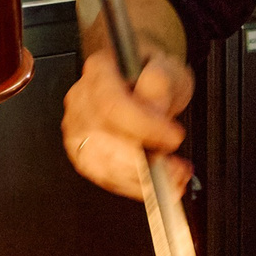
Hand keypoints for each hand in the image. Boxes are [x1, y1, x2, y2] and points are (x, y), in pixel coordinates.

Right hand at [61, 48, 194, 199]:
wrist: (142, 82)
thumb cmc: (151, 73)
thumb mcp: (168, 69)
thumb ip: (161, 84)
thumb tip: (154, 109)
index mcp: (99, 70)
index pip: (112, 104)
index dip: (144, 127)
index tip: (173, 137)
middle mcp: (81, 99)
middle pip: (102, 139)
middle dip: (144, 162)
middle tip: (177, 169)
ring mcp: (77, 127)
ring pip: (101, 164)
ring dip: (140, 180)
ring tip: (173, 179)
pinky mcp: (81, 152)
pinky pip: (103, 178)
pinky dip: (132, 186)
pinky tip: (155, 185)